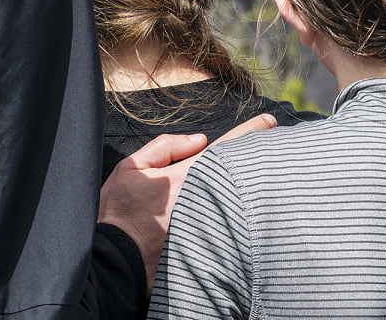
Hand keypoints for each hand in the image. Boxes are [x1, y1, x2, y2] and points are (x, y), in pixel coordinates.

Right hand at [98, 113, 276, 290]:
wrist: (115, 263)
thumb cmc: (120, 215)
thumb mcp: (131, 168)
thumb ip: (165, 147)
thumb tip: (199, 140)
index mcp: (187, 176)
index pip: (227, 146)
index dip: (252, 130)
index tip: (270, 122)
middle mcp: (204, 199)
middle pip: (240, 173)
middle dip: (255, 159)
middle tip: (269, 146)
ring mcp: (210, 224)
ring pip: (238, 198)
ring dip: (248, 186)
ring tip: (258, 175)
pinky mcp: (211, 245)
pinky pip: (231, 221)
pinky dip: (239, 212)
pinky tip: (244, 208)